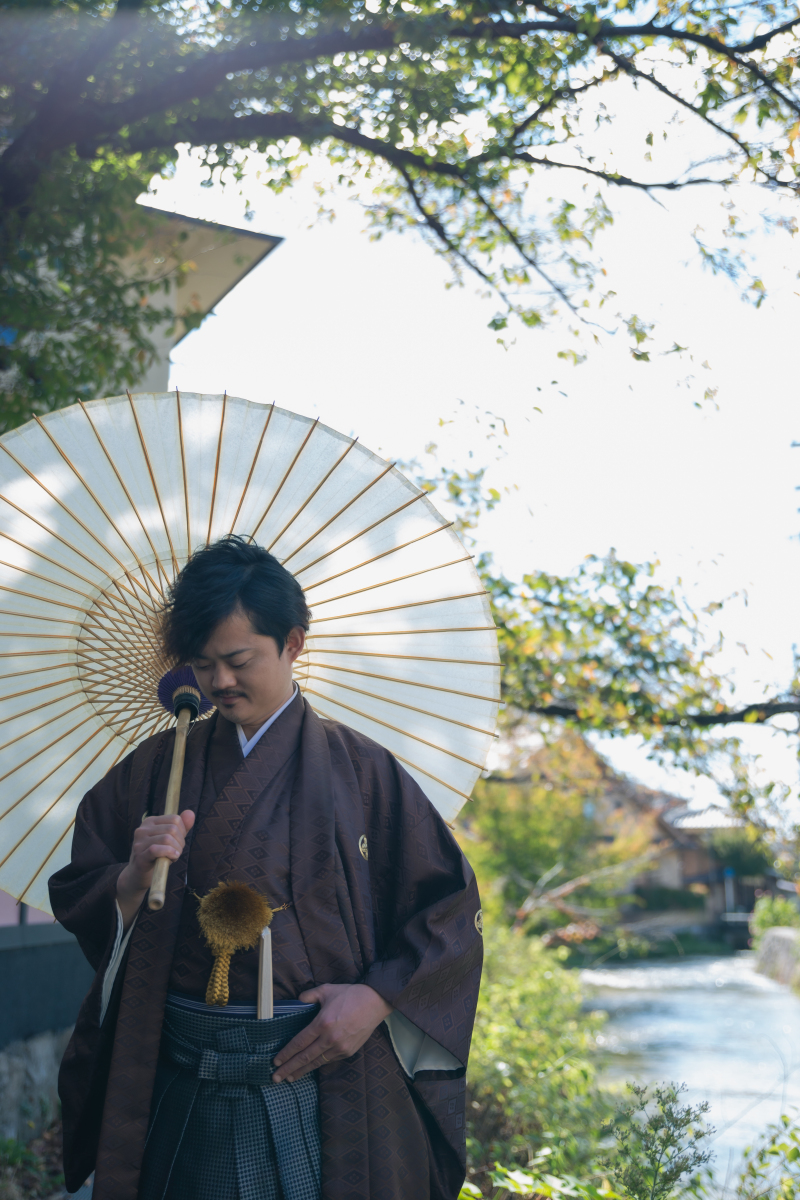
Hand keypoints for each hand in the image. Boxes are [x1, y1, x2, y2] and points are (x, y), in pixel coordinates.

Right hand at [116, 811, 195, 928]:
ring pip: (167, 838)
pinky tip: (172, 859)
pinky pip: (157, 850)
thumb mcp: (171, 840)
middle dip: (180, 842)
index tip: (178, 843)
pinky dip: (169, 853)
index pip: (175, 819)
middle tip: (176, 852)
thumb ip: (181, 827)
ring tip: (173, 857)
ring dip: (176, 850)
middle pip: (172, 828)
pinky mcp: (139, 856)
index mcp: (150, 822)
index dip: (182, 832)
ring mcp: (139, 842)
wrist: (138, 876)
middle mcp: (142, 829)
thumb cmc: (157, 856)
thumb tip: (191, 813)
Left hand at [272, 983, 392, 1082]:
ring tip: (290, 1078)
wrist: (375, 1002)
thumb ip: (309, 996)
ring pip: (317, 1063)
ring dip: (302, 1071)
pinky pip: (329, 1060)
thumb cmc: (351, 994)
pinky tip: (311, 1066)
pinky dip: (318, 1064)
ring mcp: (340, 1047)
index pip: (299, 1042)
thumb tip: (297, 1000)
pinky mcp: (349, 1051)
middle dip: (289, 1069)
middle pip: (305, 1057)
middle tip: (276, 1078)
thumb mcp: (327, 990)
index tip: (276, 1061)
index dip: (287, 1053)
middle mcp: (330, 1038)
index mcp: (323, 1023)